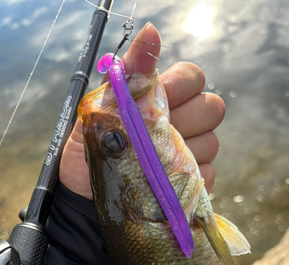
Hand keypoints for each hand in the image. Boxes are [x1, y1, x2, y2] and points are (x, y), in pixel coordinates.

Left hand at [60, 22, 224, 199]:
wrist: (85, 200)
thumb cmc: (92, 152)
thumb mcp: (101, 110)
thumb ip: (129, 73)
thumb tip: (151, 30)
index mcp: (159, 100)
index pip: (193, 77)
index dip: (180, 86)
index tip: (156, 101)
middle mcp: (181, 123)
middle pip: (212, 106)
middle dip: (185, 119)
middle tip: (152, 135)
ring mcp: (190, 154)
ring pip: (212, 142)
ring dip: (181, 154)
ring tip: (150, 164)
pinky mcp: (192, 183)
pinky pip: (206, 175)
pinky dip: (182, 180)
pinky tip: (160, 183)